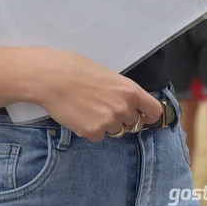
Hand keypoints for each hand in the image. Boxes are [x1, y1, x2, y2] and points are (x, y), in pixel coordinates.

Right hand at [34, 50, 162, 141]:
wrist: (52, 77)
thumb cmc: (77, 69)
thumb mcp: (108, 75)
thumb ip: (122, 91)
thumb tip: (128, 103)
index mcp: (130, 90)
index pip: (154, 111)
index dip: (149, 115)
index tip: (143, 116)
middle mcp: (123, 108)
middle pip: (134, 123)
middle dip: (123, 118)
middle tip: (105, 107)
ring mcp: (109, 122)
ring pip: (115, 131)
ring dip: (106, 124)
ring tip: (89, 108)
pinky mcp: (93, 132)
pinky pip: (98, 136)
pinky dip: (91, 129)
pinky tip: (80, 114)